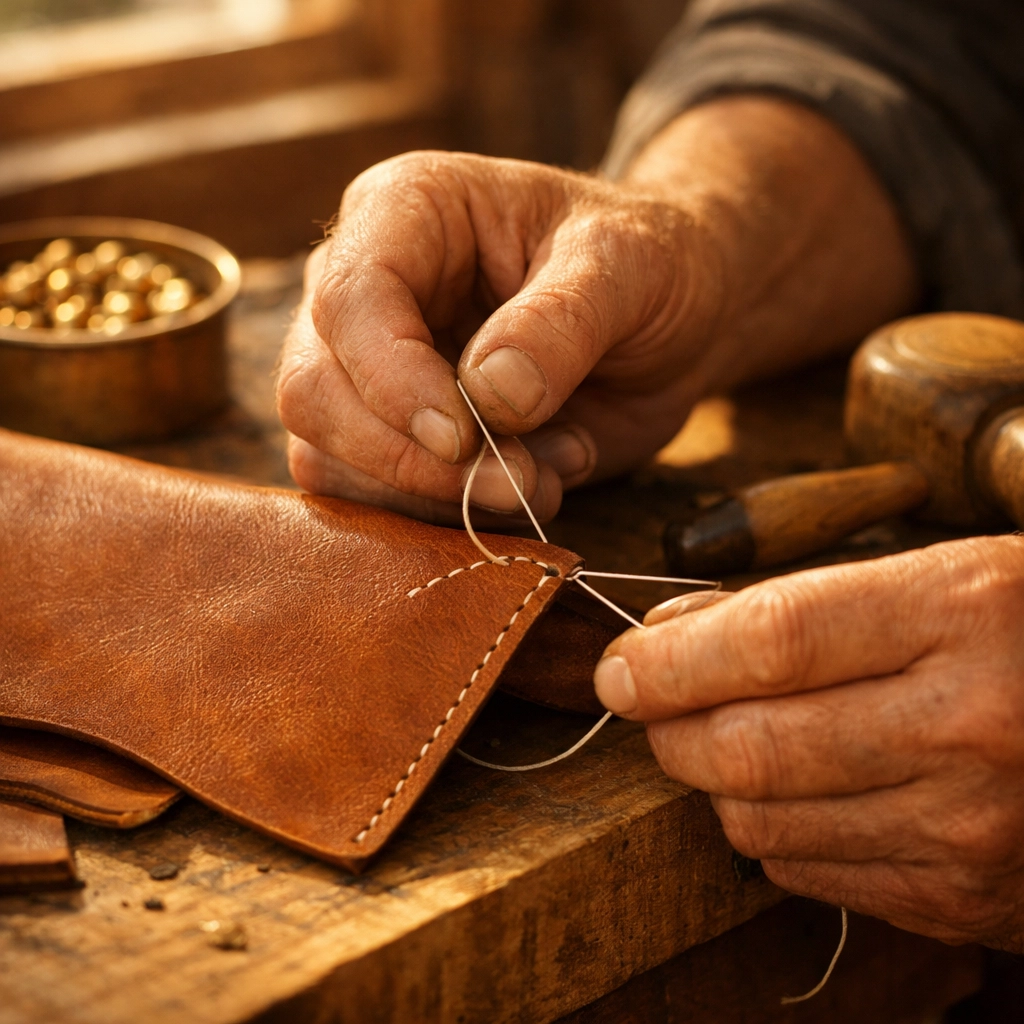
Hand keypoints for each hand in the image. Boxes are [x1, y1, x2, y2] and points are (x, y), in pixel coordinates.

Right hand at [276, 99, 916, 522]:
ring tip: (545, 472)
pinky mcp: (396, 438)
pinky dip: (449, 516)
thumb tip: (490, 397)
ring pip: (332, 460)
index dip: (392, 382)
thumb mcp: (626, 268)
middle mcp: (367, 292)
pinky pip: (376, 500)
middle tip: (517, 480)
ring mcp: (372, 372)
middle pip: (313, 393)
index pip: (350, 300)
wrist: (671, 319)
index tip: (466, 439)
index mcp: (406, 214)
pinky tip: (531, 482)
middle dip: (410, 461)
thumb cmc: (647, 264)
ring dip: (438, 497)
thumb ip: (559, 324)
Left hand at [594, 536, 1023, 950]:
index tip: (621, 667)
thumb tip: (665, 637)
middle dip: (669, 728)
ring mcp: (970, 828)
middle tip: (655, 703)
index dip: (670, 660)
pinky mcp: (963, 900)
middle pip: (748, 746)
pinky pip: (804, 873)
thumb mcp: (935, 576)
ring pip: (759, 822)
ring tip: (734, 737)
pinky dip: (772, 829)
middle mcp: (972, 726)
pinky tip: (802, 790)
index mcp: (963, 612)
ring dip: (715, 780)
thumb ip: (795, 604)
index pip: (770, 642)